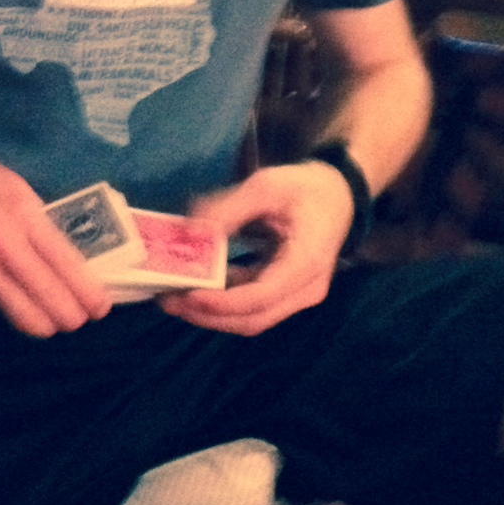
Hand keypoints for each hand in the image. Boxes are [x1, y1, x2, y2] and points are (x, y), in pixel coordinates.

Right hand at [0, 135, 111, 337]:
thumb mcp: (17, 189)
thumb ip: (42, 226)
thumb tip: (71, 264)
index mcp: (22, 215)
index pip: (68, 269)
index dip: (91, 296)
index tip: (101, 305)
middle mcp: (1, 247)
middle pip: (53, 306)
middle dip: (74, 317)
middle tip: (82, 313)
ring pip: (28, 320)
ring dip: (47, 322)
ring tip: (55, 313)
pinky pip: (1, 306)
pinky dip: (17, 306)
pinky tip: (20, 293)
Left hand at [160, 162, 354, 336]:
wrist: (337, 195)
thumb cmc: (305, 188)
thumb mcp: (266, 186)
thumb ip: (228, 208)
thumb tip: (192, 231)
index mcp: (306, 262)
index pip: (261, 297)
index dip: (222, 303)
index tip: (188, 294)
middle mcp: (304, 289)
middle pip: (253, 318)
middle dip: (208, 315)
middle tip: (167, 300)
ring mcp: (295, 295)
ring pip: (250, 318)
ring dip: (211, 313)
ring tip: (171, 298)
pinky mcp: (283, 293)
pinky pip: (250, 305)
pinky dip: (222, 302)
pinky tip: (194, 289)